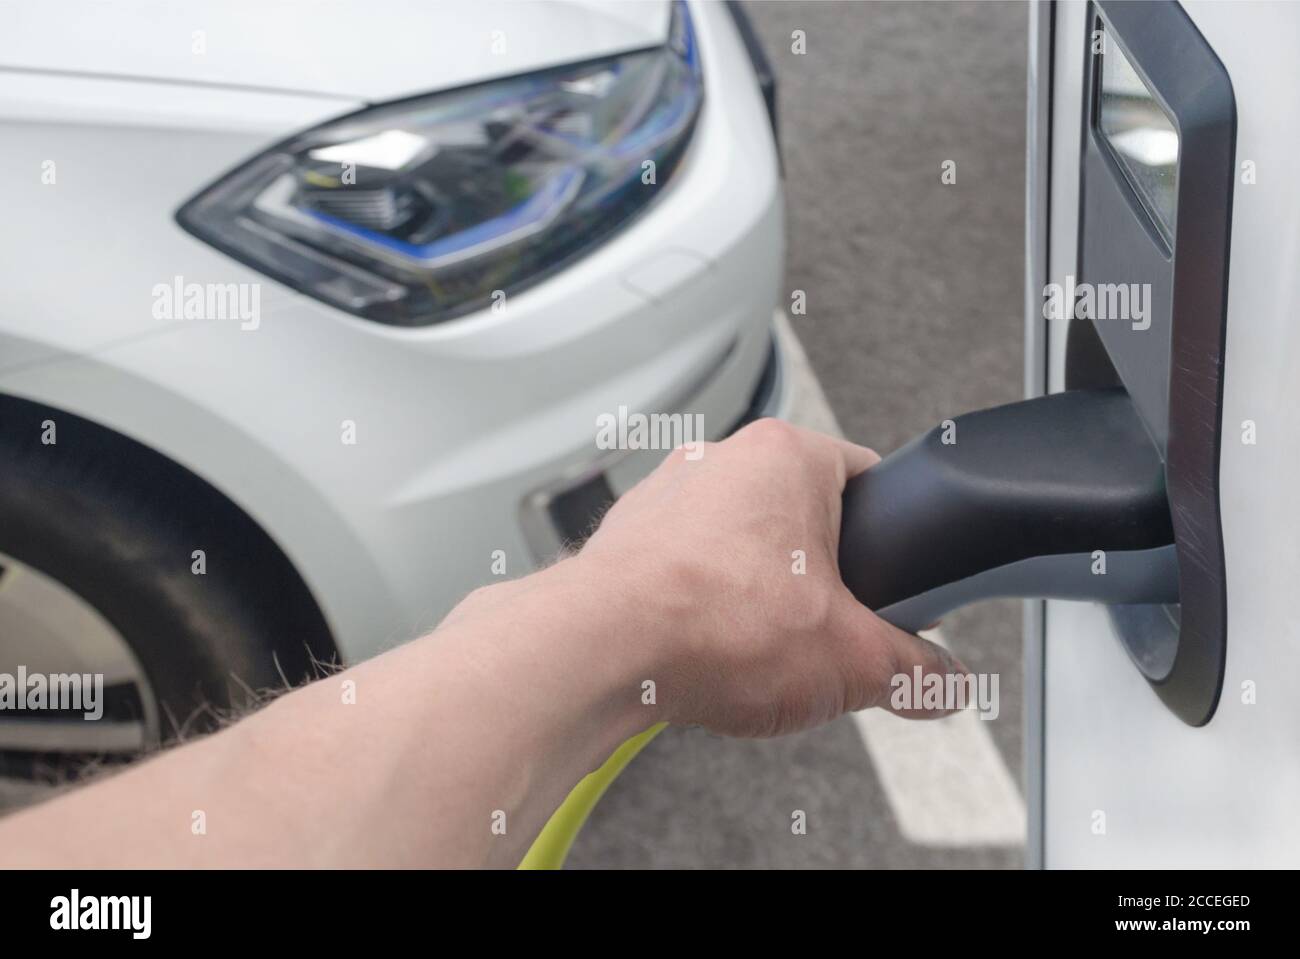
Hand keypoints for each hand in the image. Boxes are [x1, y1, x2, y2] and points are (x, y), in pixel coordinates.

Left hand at [575, 418, 967, 737]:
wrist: (599, 650)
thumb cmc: (710, 623)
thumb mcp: (851, 661)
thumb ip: (914, 671)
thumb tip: (940, 682)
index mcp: (788, 456)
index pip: (871, 479)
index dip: (894, 541)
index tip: (896, 585)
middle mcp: (723, 460)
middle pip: (805, 519)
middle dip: (823, 580)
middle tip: (830, 634)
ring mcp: (669, 495)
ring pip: (744, 545)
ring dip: (761, 595)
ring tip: (764, 652)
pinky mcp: (630, 539)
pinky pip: (691, 568)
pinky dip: (706, 605)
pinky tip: (711, 651)